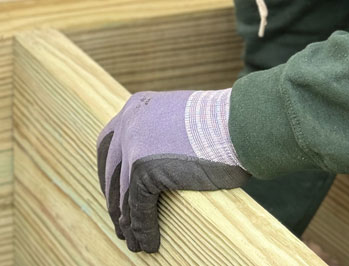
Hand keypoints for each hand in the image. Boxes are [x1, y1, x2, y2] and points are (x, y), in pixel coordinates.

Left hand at [96, 88, 249, 252]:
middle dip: (115, 201)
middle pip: (110, 170)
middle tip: (122, 224)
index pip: (109, 144)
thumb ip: (162, 133)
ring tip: (135, 242)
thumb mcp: (181, 120)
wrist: (240, 123)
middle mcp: (129, 121)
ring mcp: (134, 143)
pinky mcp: (143, 167)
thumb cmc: (223, 124)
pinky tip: (150, 243)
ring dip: (128, 223)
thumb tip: (156, 162)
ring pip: (123, 194)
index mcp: (138, 105)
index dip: (109, 173)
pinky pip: (138, 207)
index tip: (115, 194)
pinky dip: (143, 229)